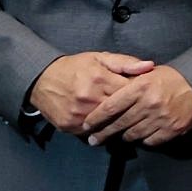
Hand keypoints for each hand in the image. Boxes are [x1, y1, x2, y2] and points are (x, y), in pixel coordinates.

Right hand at [29, 52, 154, 131]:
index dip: (140, 95)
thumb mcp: (100, 58)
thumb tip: (149, 67)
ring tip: (126, 121)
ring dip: (117, 124)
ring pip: (107, 125)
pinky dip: (100, 130)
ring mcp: (78, 114)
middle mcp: (89, 98)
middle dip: (131, 112)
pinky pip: (91, 133)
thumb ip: (126, 63)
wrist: (42, 79)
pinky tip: (107, 126)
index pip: (130, 92)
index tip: (146, 96)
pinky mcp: (69, 126)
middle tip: (139, 112)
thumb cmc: (76, 67)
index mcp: (99, 79)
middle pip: (120, 112)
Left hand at [81, 65, 191, 146]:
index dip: (96, 118)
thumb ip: (127, 82)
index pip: (111, 106)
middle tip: (93, 140)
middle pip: (119, 124)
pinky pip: (150, 141)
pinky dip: (143, 140)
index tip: (86, 125)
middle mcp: (149, 104)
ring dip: (123, 137)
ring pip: (133, 135)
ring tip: (117, 138)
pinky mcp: (172, 130)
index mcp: (140, 87)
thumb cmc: (169, 78)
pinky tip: (140, 137)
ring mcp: (161, 118)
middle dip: (103, 134)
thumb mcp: (147, 73)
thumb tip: (104, 94)